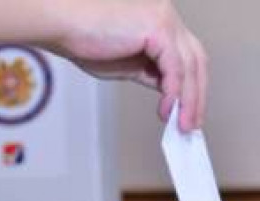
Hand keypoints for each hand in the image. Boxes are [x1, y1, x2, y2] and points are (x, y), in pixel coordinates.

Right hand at [51, 0, 206, 131]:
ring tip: (182, 125)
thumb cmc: (86, 40)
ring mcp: (165, 19)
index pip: (189, 58)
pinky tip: (166, 109)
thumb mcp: (129, 65)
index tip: (190, 113)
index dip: (193, 88)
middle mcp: (167, 17)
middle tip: (192, 124)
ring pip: (189, 67)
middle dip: (196, 96)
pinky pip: (175, 68)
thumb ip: (152, 75)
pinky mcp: (158, 27)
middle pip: (196, 62)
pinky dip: (173, 92)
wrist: (63, 26)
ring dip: (188, 101)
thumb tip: (170, 95)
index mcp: (161, 23)